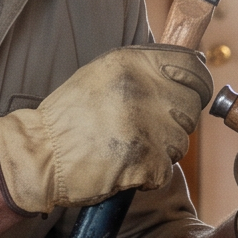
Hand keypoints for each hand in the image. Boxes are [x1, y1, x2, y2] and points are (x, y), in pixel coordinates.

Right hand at [0, 46, 211, 213]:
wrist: (39, 156)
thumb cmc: (68, 119)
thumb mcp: (100, 76)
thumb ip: (142, 70)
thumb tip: (191, 67)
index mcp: (131, 63)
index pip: (191, 66)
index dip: (197, 83)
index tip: (191, 93)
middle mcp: (141, 89)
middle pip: (191, 107)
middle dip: (175, 122)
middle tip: (147, 130)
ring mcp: (145, 126)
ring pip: (181, 142)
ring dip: (161, 150)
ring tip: (128, 147)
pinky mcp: (145, 160)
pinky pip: (165, 170)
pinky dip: (148, 175)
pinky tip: (124, 167)